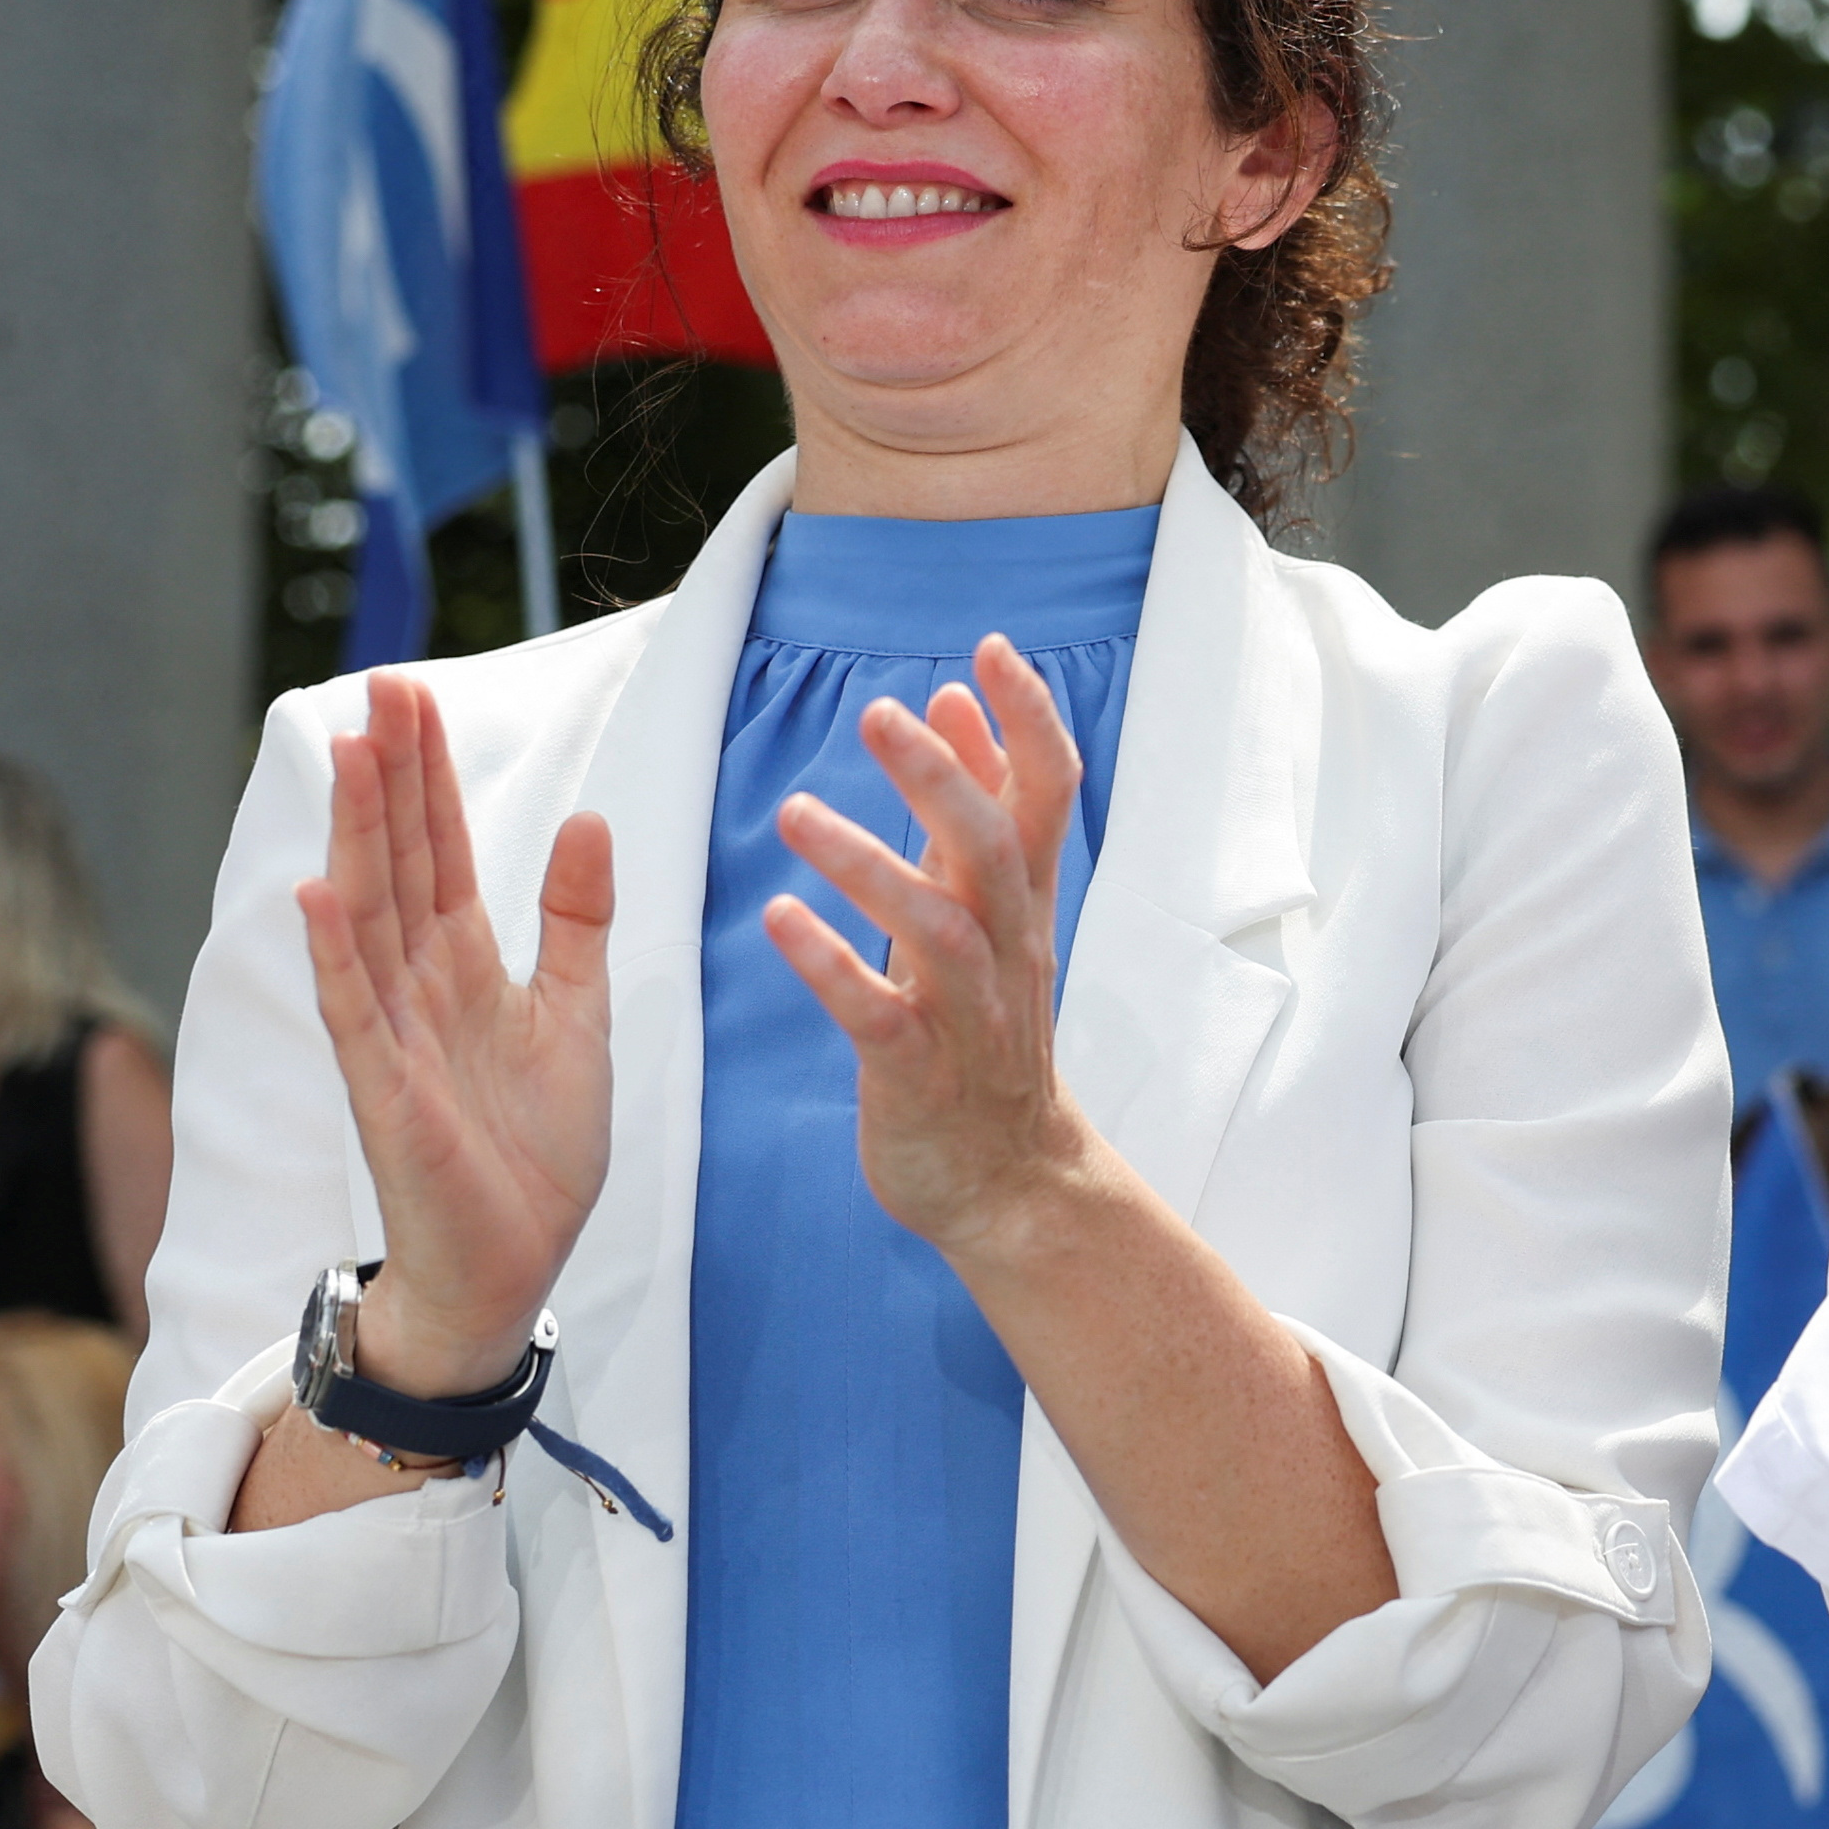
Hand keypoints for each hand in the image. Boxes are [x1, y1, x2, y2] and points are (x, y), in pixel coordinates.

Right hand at [297, 672, 613, 1395]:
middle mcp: (418, 988)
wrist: (513, 1266)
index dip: (432, 775)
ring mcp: (393, 1037)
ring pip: (370, 918)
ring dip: (359, 838)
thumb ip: (576, 922)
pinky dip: (336, 955)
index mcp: (465, 967)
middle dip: (393, 778)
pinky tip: (319, 894)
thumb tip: (584, 820)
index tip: (414, 695)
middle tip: (381, 686)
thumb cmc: (533, 1152)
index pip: (442, 851)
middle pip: (400, 863)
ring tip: (353, 755)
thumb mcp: (576, 1016)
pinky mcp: (385, 1095)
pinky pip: (354, 1014)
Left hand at [762, 644, 1097, 1265]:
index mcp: (1024, 902)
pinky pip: (878, 1016)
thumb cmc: (985, 1028)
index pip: (1047, 794)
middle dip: (942, 779)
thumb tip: (956, 697)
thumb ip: (975, 804)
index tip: (989, 649)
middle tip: (878, 714)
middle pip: (993, 848)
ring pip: (938, 928)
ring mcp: (968, 1017)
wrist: (1008, 1179)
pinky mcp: (918, 1076)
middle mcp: (1007, 949)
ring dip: (868, 866)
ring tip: (792, 814)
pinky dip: (831, 967)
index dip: (1027, 720)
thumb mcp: (990, 907)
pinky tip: (780, 921)